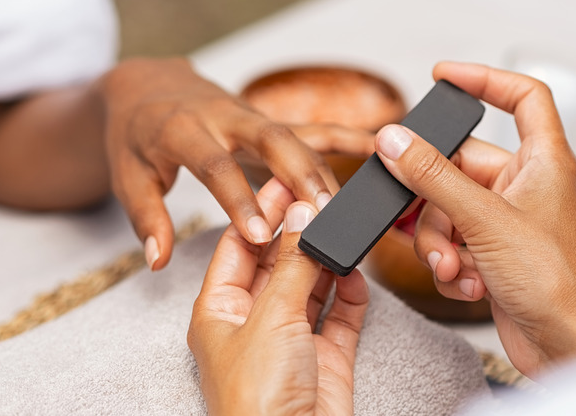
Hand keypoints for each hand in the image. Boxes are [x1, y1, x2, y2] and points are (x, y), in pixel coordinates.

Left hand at [100, 58, 373, 269]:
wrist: (148, 85)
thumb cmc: (136, 135)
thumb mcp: (128, 176)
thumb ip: (147, 217)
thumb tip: (158, 259)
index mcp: (182, 130)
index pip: (215, 166)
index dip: (237, 199)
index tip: (258, 235)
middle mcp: (223, 118)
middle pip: (270, 140)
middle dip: (300, 175)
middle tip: (323, 212)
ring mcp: (251, 116)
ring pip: (296, 137)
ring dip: (324, 170)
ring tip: (348, 207)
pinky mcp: (269, 120)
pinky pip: (311, 127)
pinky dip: (344, 136)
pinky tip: (375, 147)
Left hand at [187, 177, 368, 415]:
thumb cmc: (258, 400)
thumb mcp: (271, 318)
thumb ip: (294, 264)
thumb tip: (304, 214)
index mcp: (220, 311)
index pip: (239, 247)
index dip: (261, 213)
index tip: (286, 181)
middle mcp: (255, 322)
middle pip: (278, 262)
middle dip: (300, 232)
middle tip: (324, 196)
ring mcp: (292, 339)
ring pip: (312, 284)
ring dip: (328, 259)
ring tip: (343, 227)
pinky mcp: (326, 356)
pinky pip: (340, 313)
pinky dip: (350, 292)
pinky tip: (355, 273)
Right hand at [374, 62, 575, 376]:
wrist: (566, 347)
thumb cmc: (557, 283)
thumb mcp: (484, 219)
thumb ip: (434, 177)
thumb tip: (396, 141)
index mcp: (542, 161)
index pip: (522, 97)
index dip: (484, 79)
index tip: (444, 75)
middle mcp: (523, 186)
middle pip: (458, 166)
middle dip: (435, 202)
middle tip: (426, 219)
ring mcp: (506, 221)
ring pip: (447, 210)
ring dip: (440, 242)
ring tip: (456, 267)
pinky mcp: (492, 253)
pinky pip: (452, 242)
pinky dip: (451, 264)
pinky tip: (469, 283)